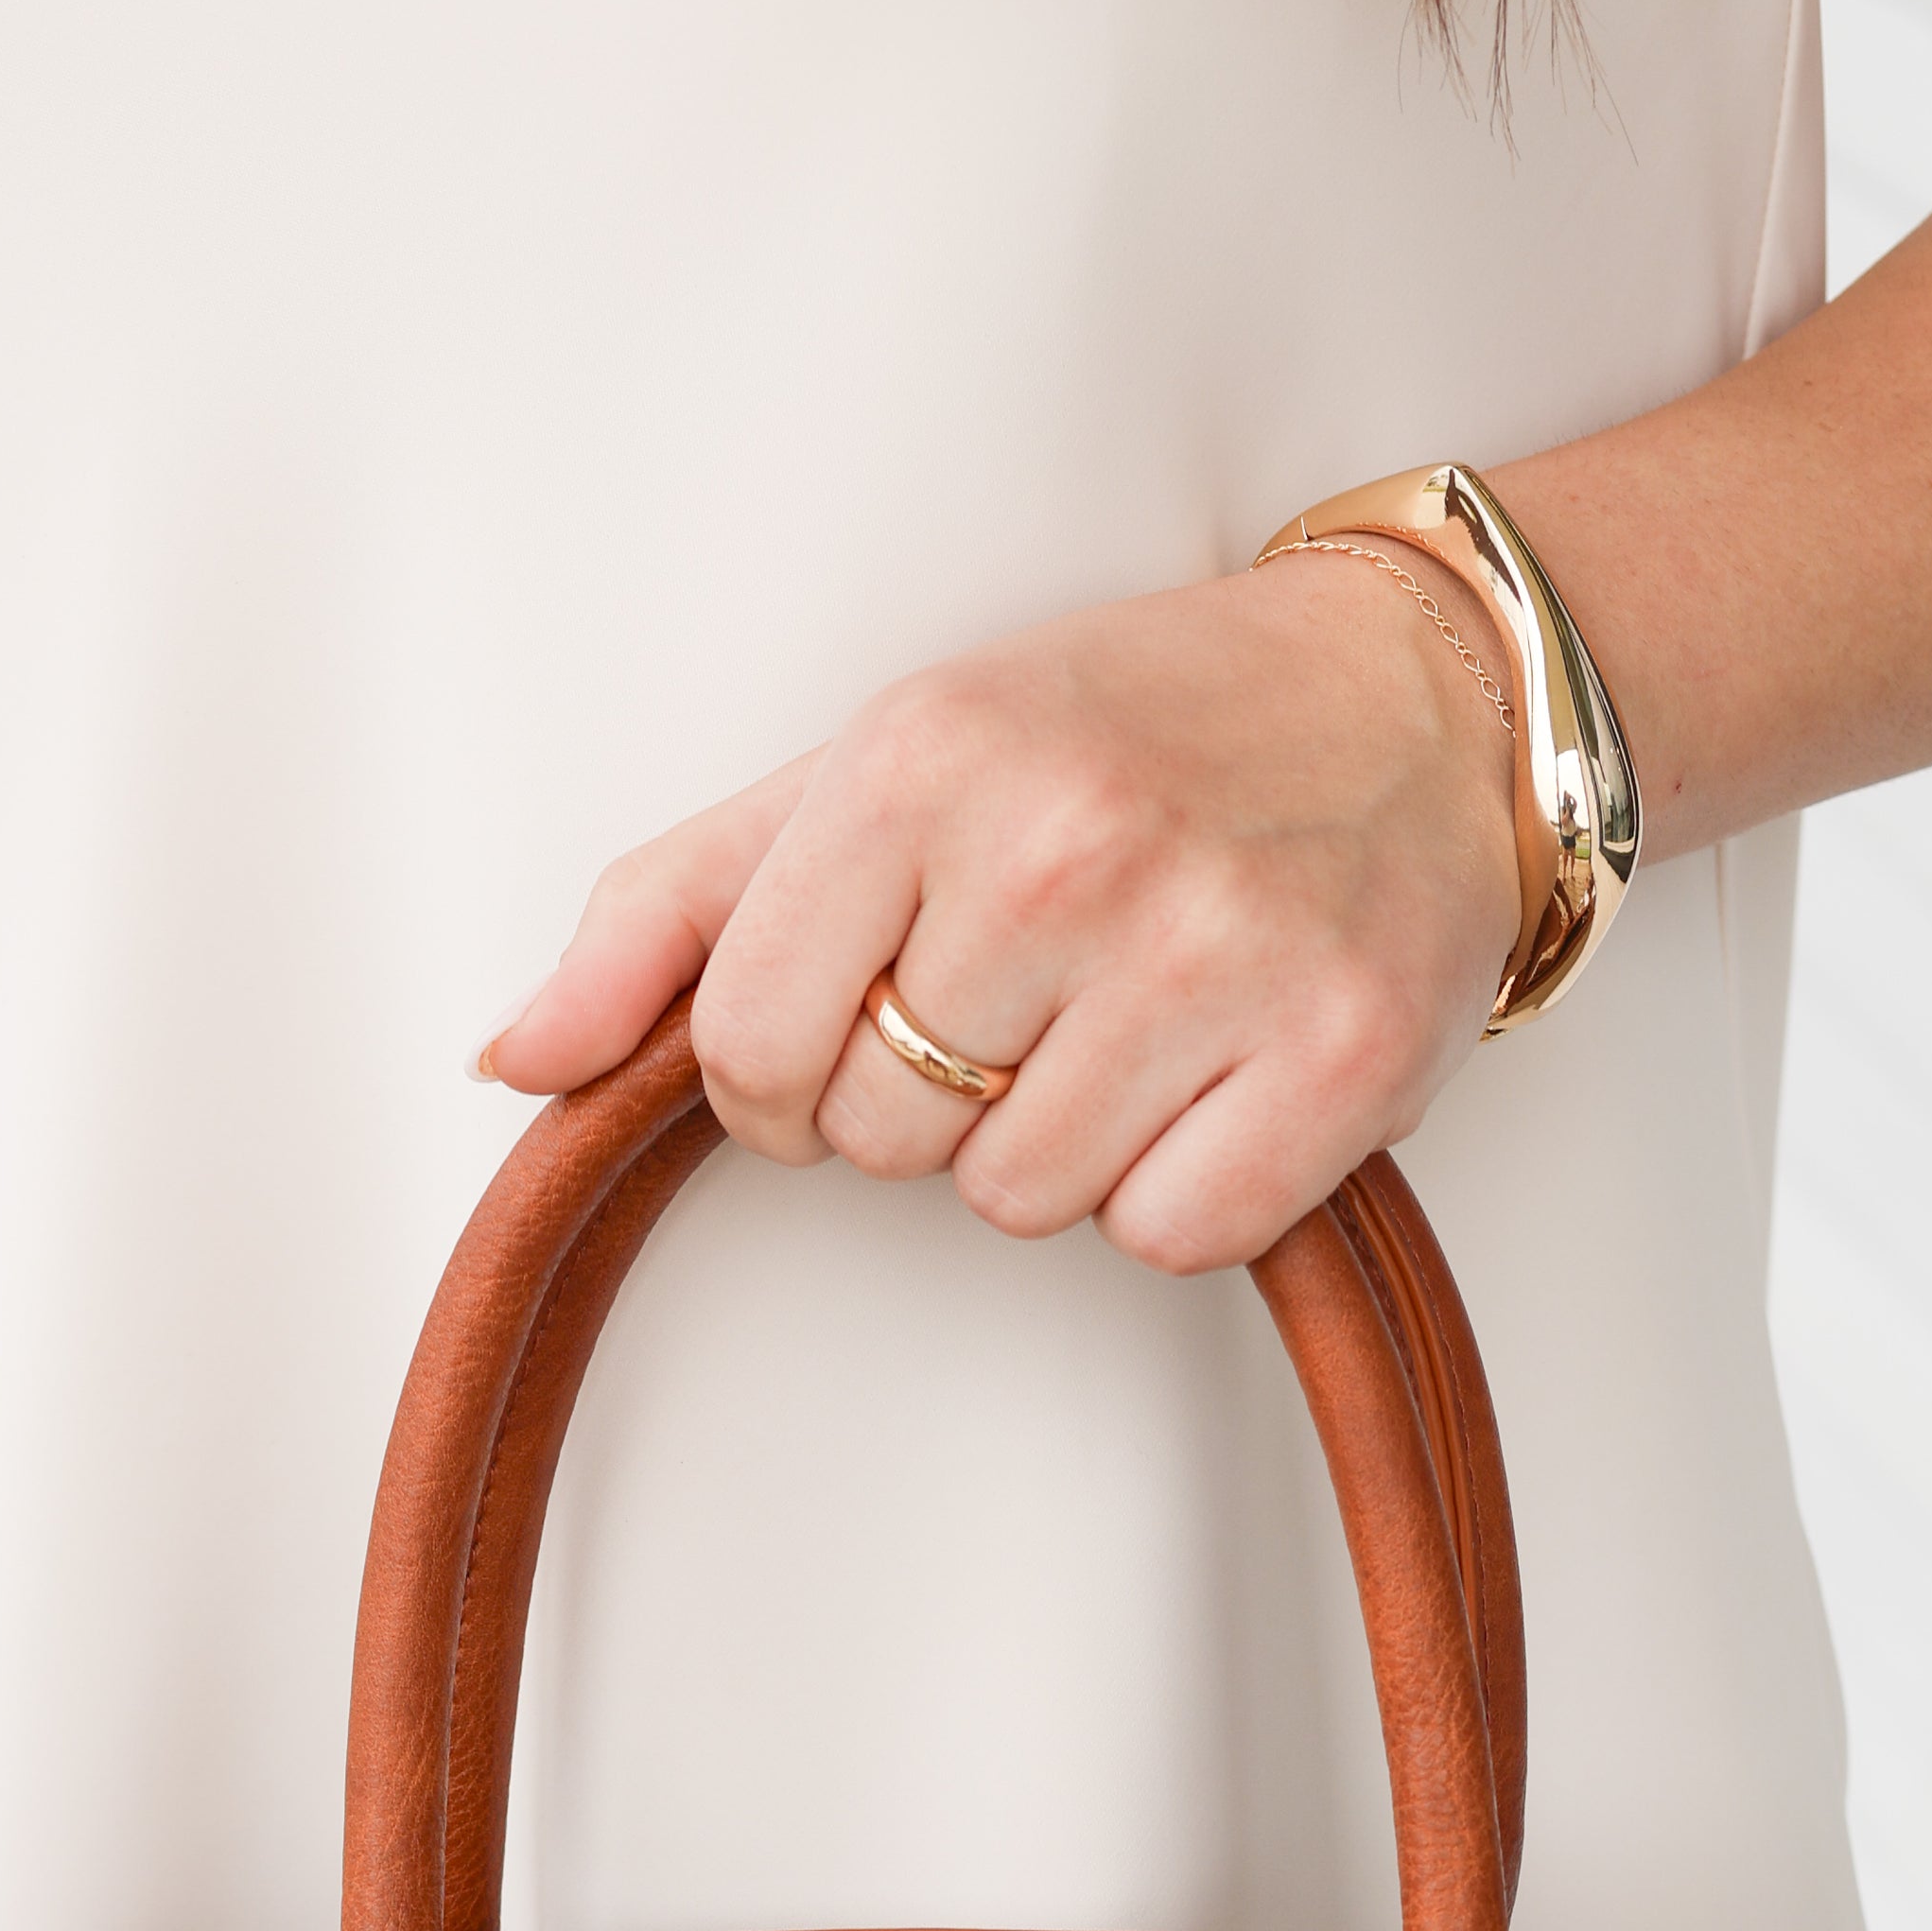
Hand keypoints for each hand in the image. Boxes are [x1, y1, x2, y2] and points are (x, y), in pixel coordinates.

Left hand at [477, 558, 1521, 1275]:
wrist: (1417, 691)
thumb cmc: (1134, 729)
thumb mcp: (883, 765)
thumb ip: (678, 911)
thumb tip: (514, 1058)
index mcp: (922, 762)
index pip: (748, 1050)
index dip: (785, 1078)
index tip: (863, 1018)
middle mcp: (1064, 849)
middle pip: (881, 1141)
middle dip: (936, 1096)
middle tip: (1040, 986)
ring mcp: (1209, 957)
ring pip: (1019, 1204)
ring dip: (1061, 1146)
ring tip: (1136, 1016)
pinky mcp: (1336, 1058)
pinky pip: (1168, 1238)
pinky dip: (1184, 1188)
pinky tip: (1219, 1074)